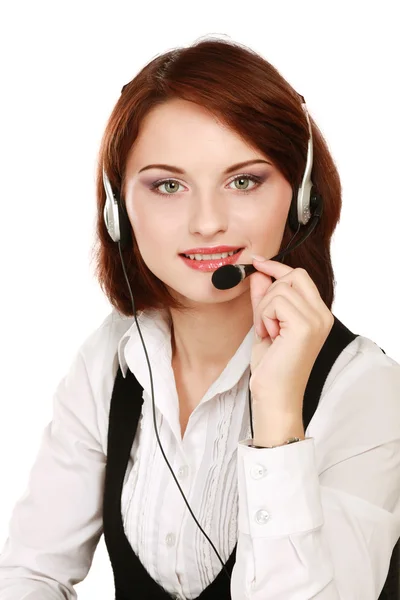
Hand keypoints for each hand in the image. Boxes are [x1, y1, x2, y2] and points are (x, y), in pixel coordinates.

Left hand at [249, 257, 333, 414]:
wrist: (274, 396)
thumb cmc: (271, 367)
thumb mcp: (265, 326)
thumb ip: (264, 299)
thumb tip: (259, 273)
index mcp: (318, 314)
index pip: (299, 277)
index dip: (276, 267)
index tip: (257, 263)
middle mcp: (322, 315)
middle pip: (291, 276)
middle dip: (268, 294)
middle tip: (264, 322)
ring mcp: (316, 319)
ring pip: (279, 289)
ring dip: (264, 310)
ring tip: (267, 333)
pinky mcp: (305, 325)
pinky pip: (276, 301)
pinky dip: (264, 316)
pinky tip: (269, 336)